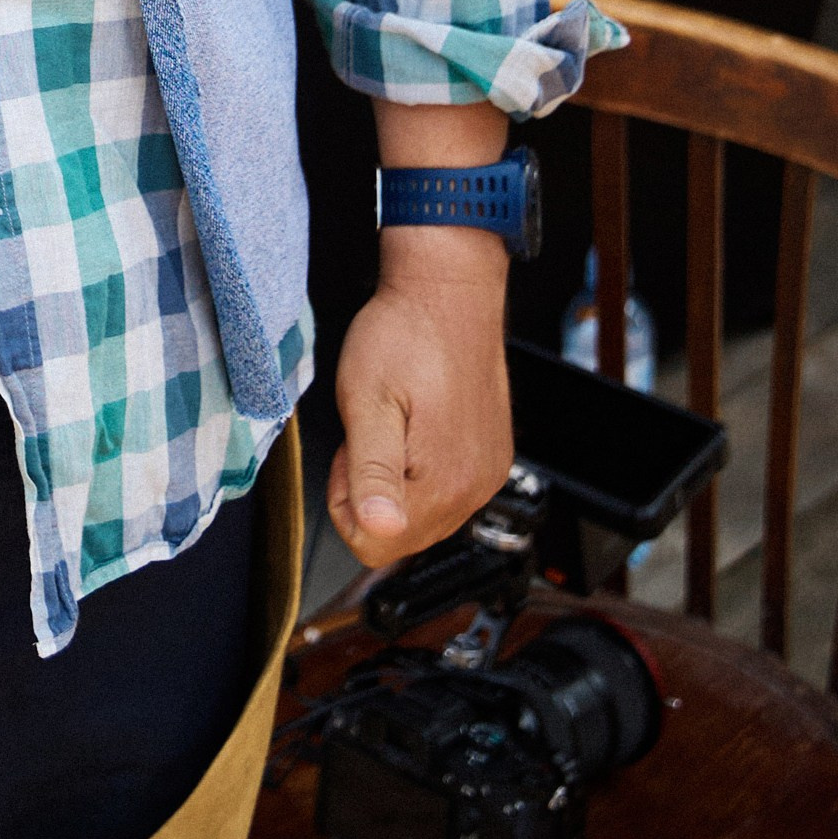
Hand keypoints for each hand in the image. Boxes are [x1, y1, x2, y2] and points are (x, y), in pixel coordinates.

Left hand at [328, 233, 514, 569]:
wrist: (447, 293)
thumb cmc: (404, 336)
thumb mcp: (366, 401)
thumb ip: (370, 474)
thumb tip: (380, 531)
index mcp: (442, 484)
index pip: (373, 545)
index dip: (346, 498)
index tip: (351, 450)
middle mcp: (473, 489)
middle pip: (399, 535)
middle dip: (371, 490)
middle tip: (372, 429)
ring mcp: (486, 474)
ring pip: (421, 515)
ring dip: (396, 479)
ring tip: (394, 421)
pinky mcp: (491, 458)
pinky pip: (446, 491)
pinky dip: (421, 467)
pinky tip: (417, 423)